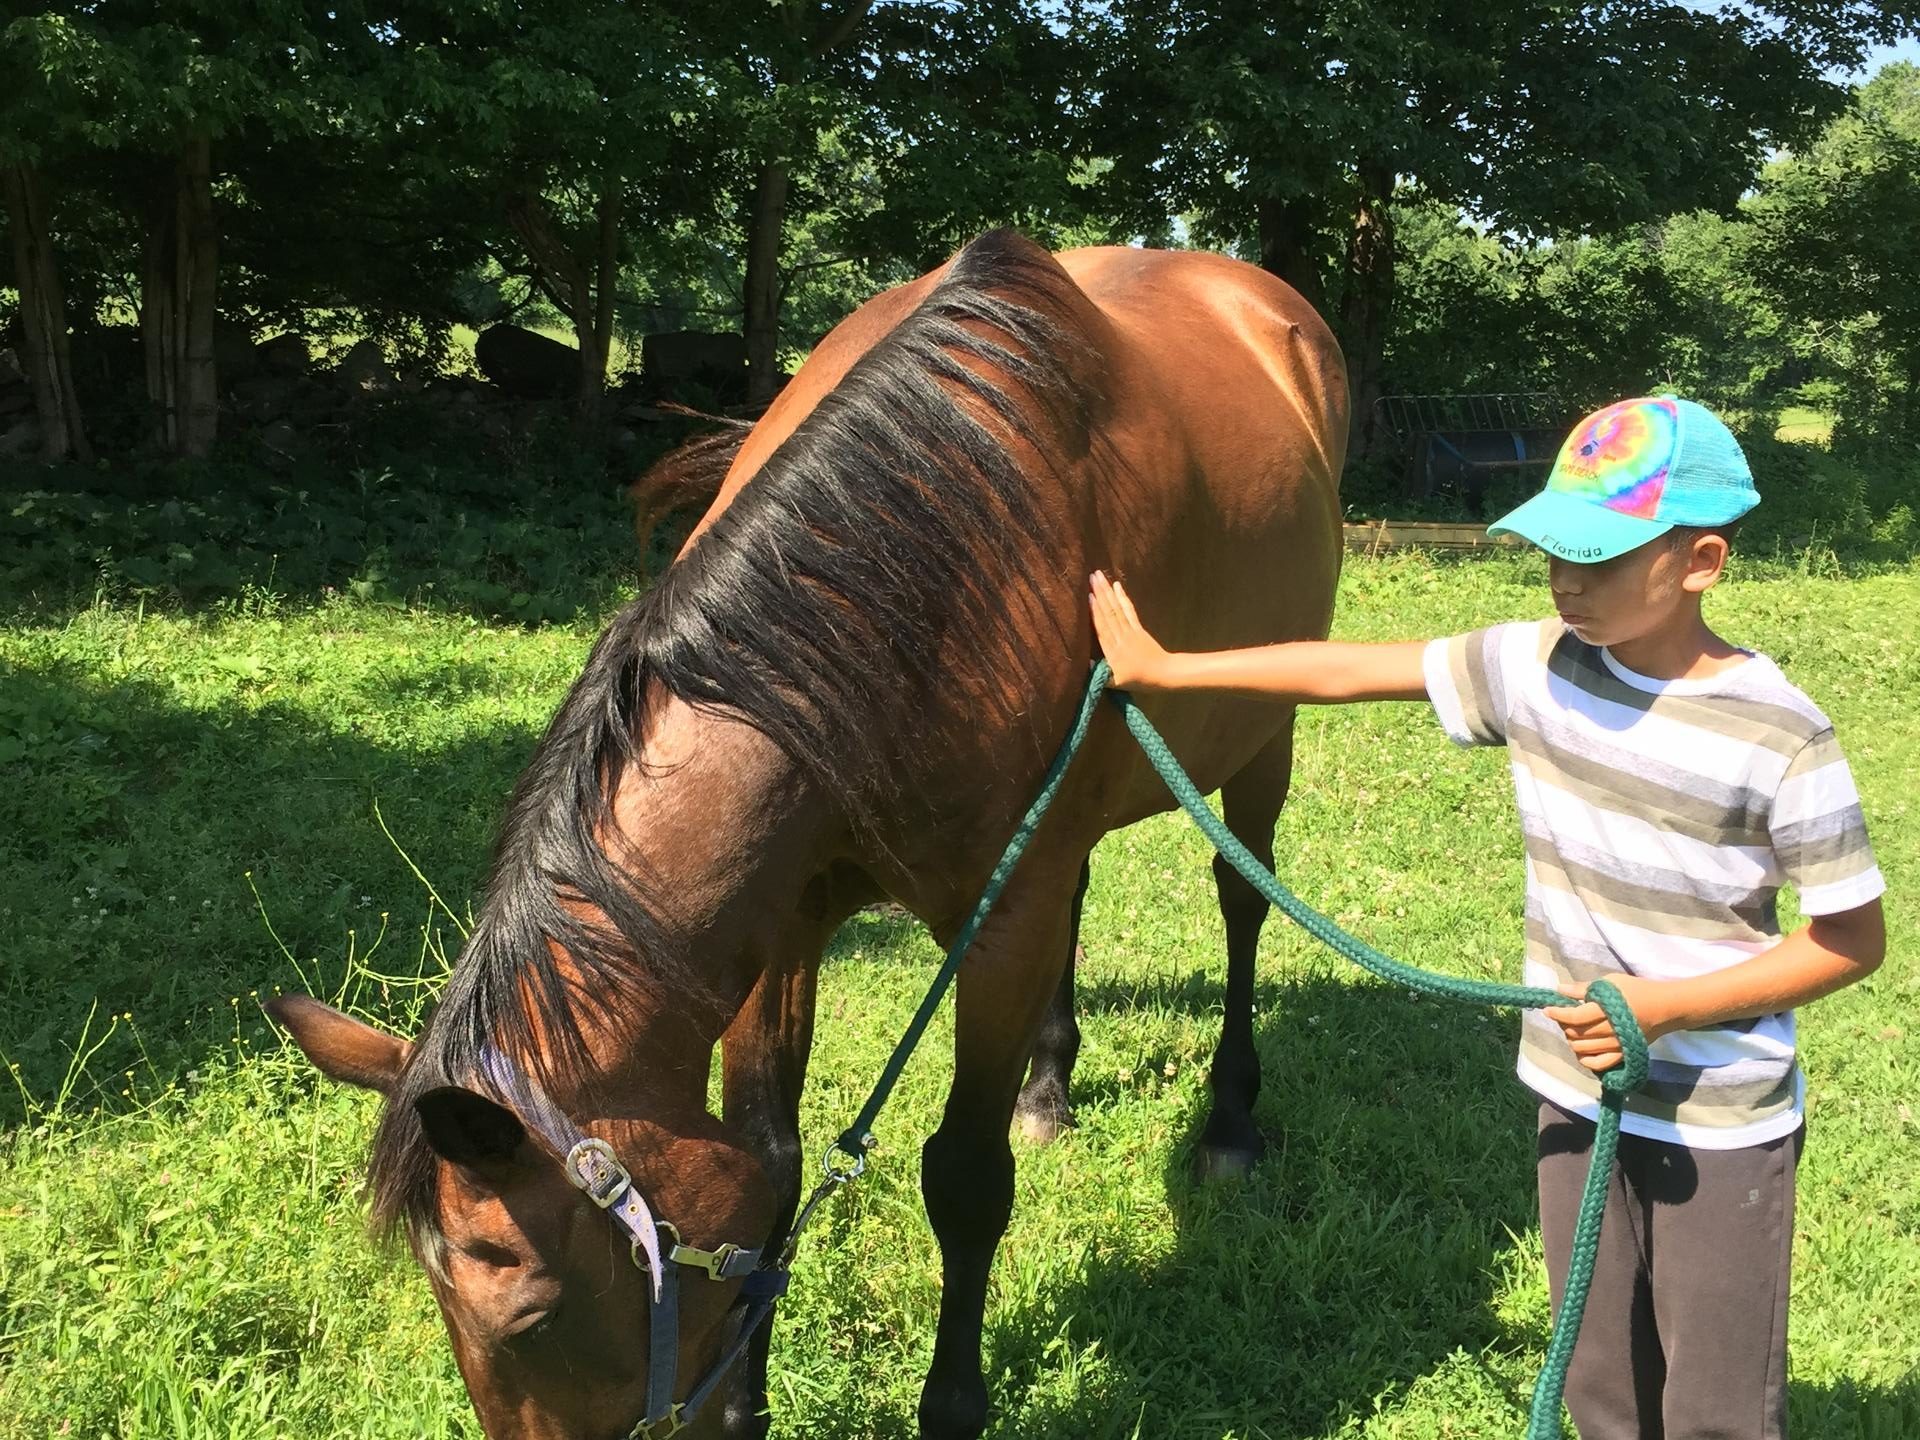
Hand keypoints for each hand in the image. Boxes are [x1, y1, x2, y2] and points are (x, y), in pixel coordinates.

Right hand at [1089, 570, 1176, 690]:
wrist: (1163, 674)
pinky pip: (1128, 610)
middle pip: (1109, 612)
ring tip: (1100, 576)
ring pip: (1117, 608)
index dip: (1095, 611)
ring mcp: (1130, 630)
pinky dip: (1123, 597)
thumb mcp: (1115, 682)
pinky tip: (1117, 586)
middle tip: (1092, 576)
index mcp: (1113, 650)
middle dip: (1100, 593)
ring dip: (1108, 591)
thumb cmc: (1137, 680)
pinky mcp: (1138, 627)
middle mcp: (1121, 637)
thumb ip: (1099, 673)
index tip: (1088, 595)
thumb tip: (1084, 663)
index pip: (1102, 627)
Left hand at [1543, 975, 1677, 1072]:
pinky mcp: (1623, 1054)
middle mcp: (1609, 1031)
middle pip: (1576, 1034)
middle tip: (1563, 1018)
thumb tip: (1559, 990)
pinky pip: (1599, 1064)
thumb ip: (1583, 989)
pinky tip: (1581, 1052)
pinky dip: (1586, 1060)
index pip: (1574, 1017)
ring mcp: (1617, 1045)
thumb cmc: (1636, 991)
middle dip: (1564, 1026)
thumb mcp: (1610, 984)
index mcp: (1605, 1010)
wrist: (1664, 1007)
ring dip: (1572, 1041)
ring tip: (1572, 1031)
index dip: (1557, 1014)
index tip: (1547, 1010)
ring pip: (1583, 1049)